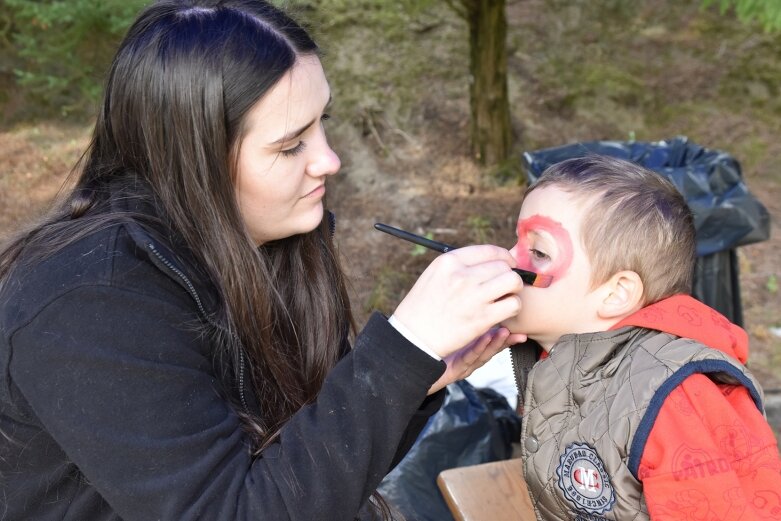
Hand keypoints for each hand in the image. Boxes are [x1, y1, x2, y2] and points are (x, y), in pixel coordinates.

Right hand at [393, 245, 523, 358]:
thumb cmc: (422, 308)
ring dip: (513, 290)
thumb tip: (488, 261)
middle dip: (507, 276)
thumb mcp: (433, 276)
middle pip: (503, 266)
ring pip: (512, 281)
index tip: (507, 265)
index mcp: (449, 261)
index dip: (504, 257)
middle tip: (504, 287)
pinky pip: (513, 304)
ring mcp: (474, 296)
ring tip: (505, 297)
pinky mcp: (483, 317)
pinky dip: (513, 307)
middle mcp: (462, 275)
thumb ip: (459, 266)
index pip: (489, 250)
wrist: (414, 337)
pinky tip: (503, 312)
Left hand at [427, 327, 526, 394]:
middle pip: (492, 348)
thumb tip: (477, 305)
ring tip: (506, 332)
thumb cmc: (434, 349)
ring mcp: (464, 364)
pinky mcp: (454, 370)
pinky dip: (479, 347)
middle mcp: (471, 358)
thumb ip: (464, 325)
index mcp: (471, 349)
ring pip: (483, 354)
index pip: (492, 339)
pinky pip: (468, 357)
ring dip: (496, 343)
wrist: (417, 368)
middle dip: (507, 340)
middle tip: (521, 331)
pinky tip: (485, 337)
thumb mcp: (451, 336)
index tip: (518, 324)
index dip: (507, 333)